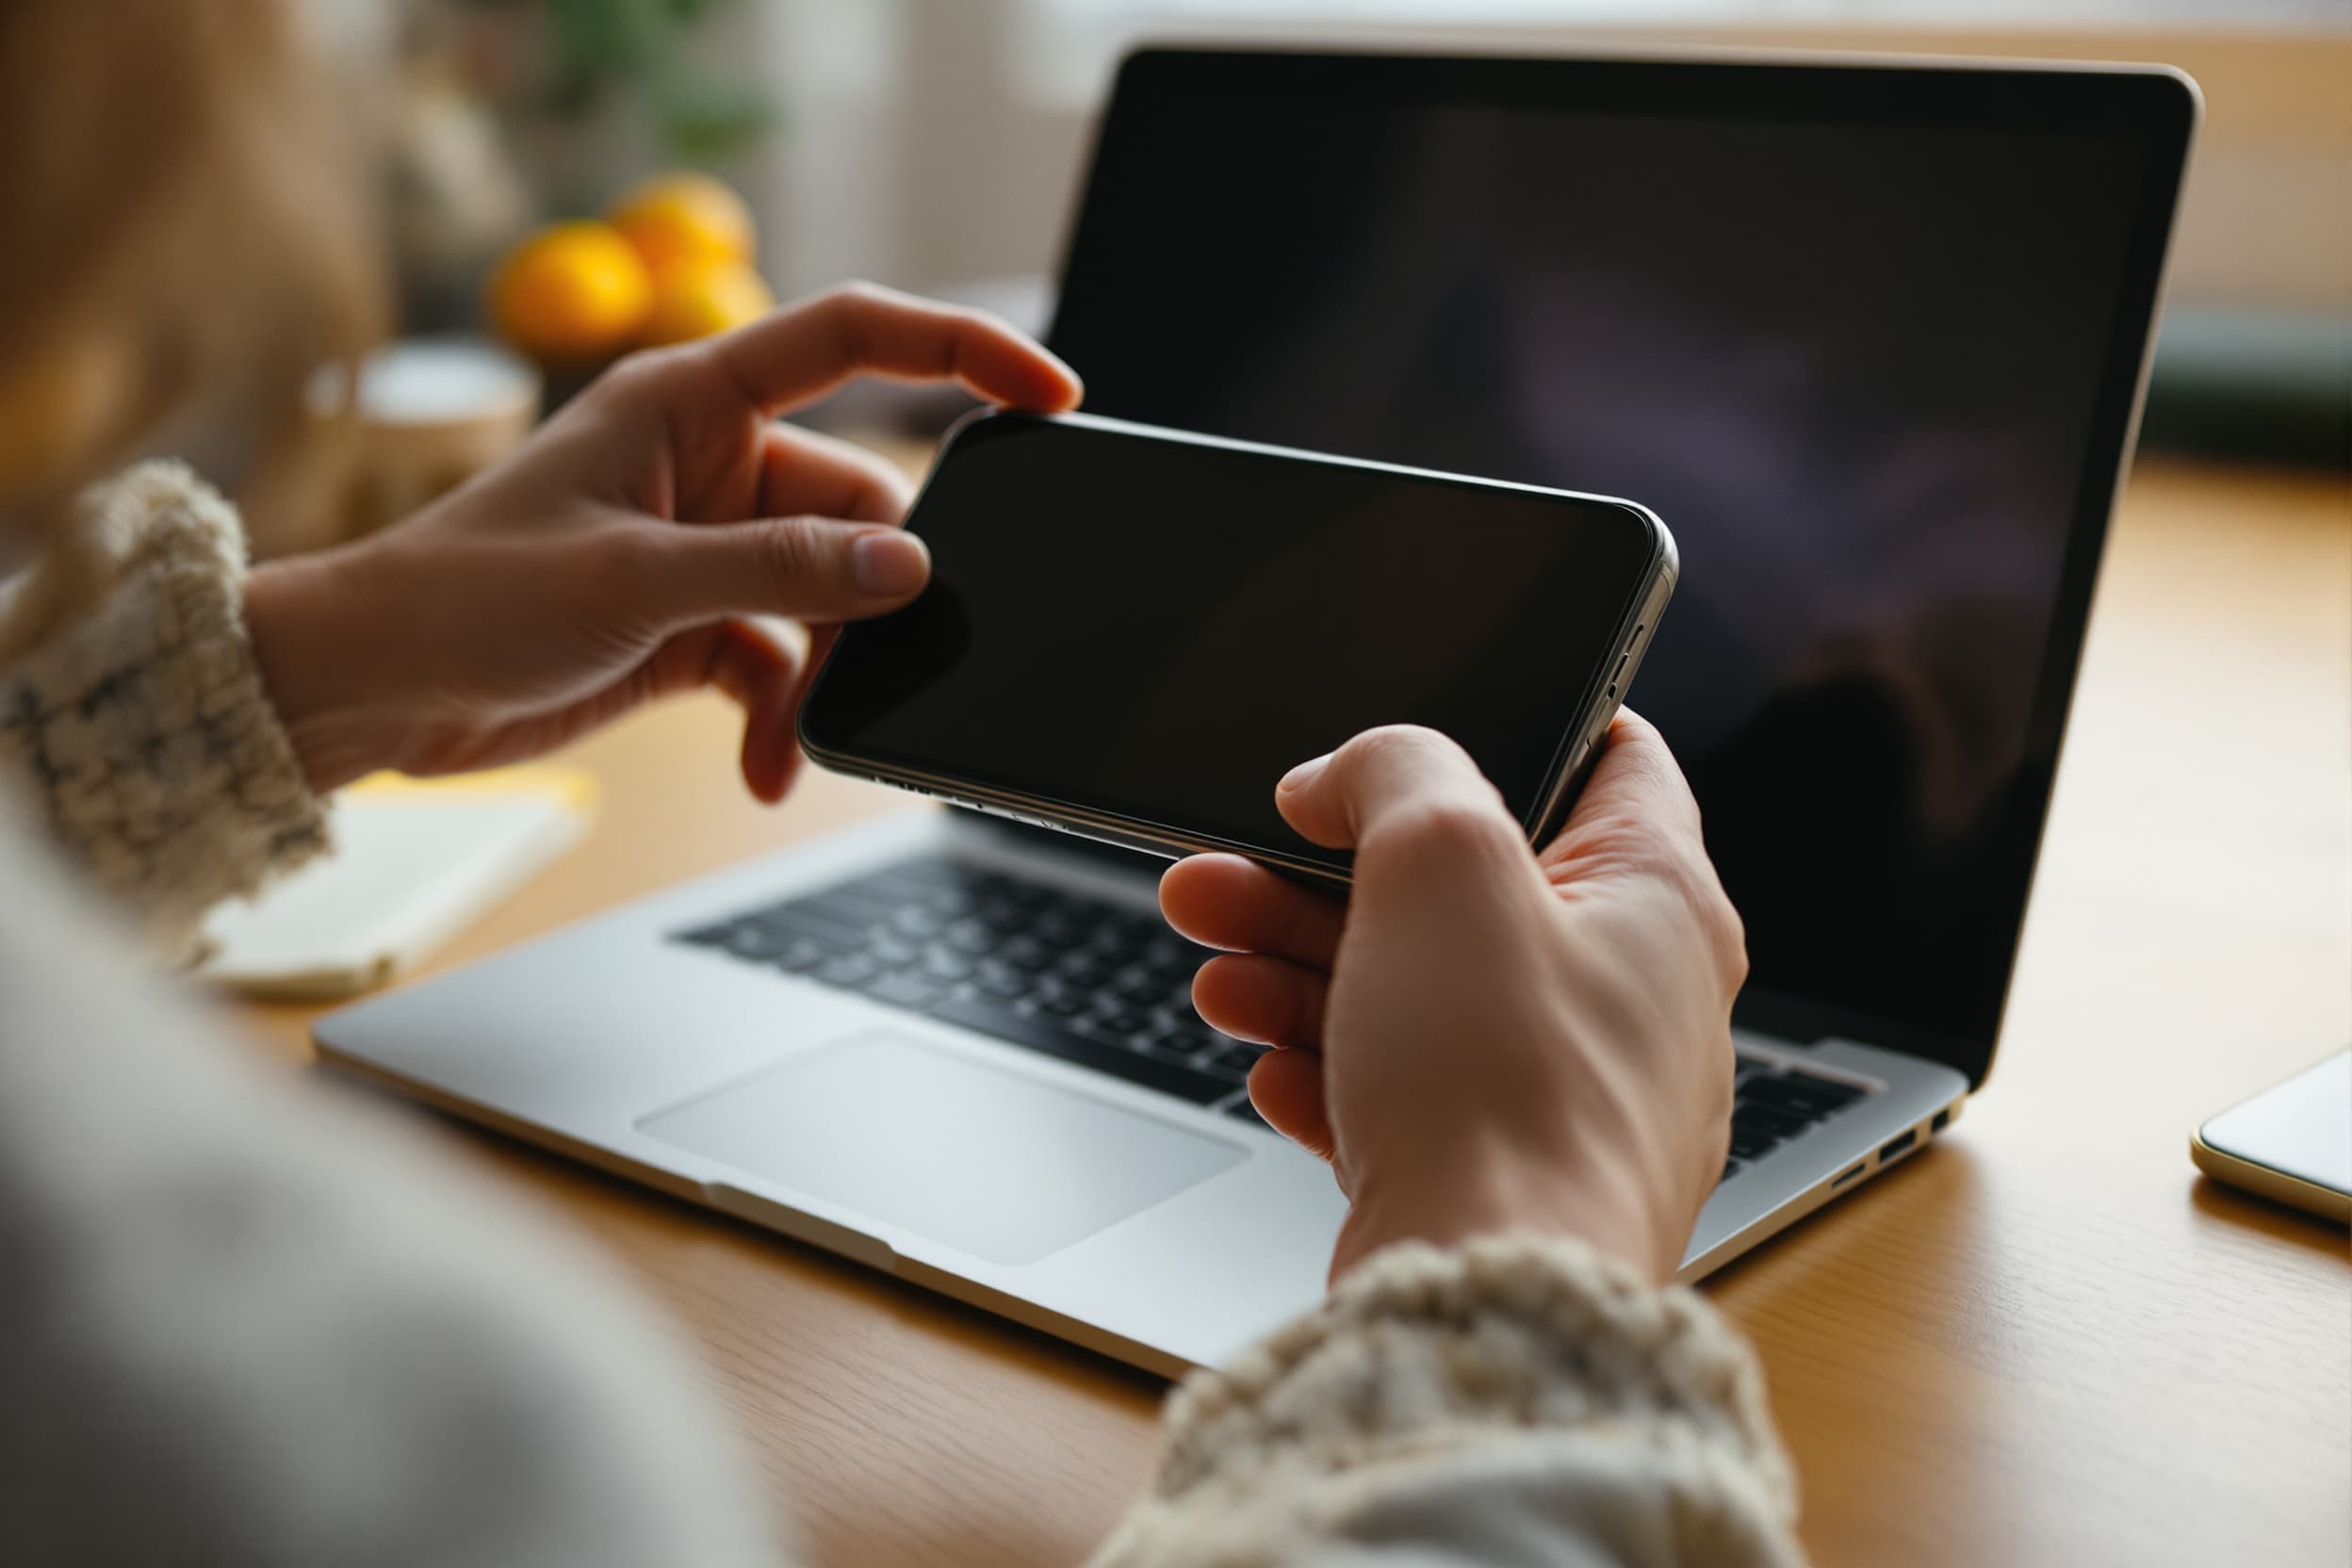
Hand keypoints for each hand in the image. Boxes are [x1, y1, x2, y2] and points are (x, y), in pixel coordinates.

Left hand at [245, 282, 1080, 796]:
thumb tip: (910, 572)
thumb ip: (779, 571)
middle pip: (857, 508)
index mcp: (691, 401)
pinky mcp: (692, 625)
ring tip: (791, 738)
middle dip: (870, 595)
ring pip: (828, 599)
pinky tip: (763, 769)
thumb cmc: (461, 596)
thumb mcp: (635, 580)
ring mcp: (705, 548)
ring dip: (824, 675)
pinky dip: (782, 716)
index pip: (854, 340)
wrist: (370, 692)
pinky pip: (782, 663)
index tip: (1047, 396)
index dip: (961, 350)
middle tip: (872, 660)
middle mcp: (709, 465)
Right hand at [1158, 717, 1745, 1283]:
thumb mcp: (1444, 859)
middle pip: (1467, 889)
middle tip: (1232, 859)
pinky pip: (1402, 1090)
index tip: (1403, 735)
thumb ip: (1395, 772)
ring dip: (1299, 960)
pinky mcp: (1497, 1175)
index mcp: (1661, 903)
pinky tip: (1259, 1052)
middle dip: (1328, 868)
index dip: (1504, 726)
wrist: (1489, 1301)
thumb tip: (1346, 778)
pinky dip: (1324, 1062)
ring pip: (1417, 989)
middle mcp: (1629, 998)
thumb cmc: (1508, 1095)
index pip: (1610, 760)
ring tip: (1211, 949)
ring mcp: (1563, 1094)